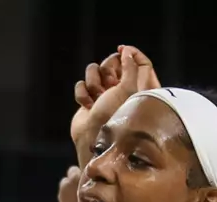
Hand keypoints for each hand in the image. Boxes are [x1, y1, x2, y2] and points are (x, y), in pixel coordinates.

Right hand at [71, 46, 158, 165]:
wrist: (92, 136)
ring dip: (93, 83)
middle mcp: (119, 87)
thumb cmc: (113, 115)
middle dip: (107, 70)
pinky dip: (83, 94)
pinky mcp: (87, 98)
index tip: (122, 48)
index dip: (129, 53)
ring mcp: (102, 92)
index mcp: (135, 85)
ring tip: (97, 98)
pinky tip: (87, 106)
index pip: (135, 61)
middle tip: (109, 83)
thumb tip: (127, 52)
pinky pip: (81, 84)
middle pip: (112, 62)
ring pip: (93, 70)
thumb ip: (130, 67)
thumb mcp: (128, 88)